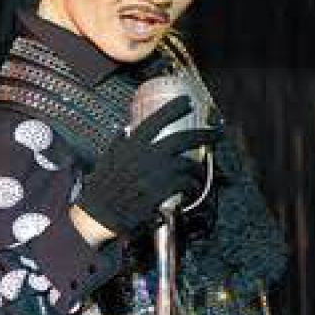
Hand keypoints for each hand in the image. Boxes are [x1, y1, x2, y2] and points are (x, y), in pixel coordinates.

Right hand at [76, 96, 222, 237]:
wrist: (99, 212)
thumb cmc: (102, 187)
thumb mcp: (107, 158)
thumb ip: (119, 142)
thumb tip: (124, 129)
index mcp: (131, 145)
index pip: (156, 121)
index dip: (173, 109)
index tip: (187, 102)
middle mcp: (145, 155)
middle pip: (181, 139)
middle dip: (203, 134)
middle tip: (216, 134)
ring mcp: (154, 173)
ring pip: (186, 163)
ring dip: (196, 168)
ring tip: (199, 171)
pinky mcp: (160, 191)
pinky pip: (184, 184)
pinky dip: (191, 186)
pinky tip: (190, 189)